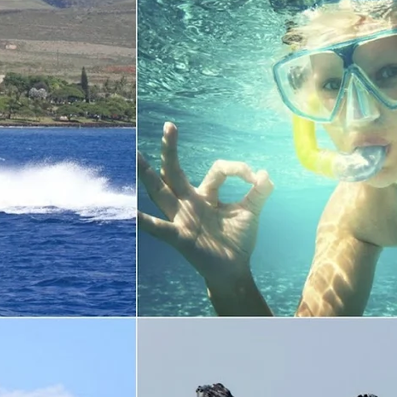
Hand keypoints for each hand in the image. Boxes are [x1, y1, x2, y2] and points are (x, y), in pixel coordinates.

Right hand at [137, 123, 273, 290]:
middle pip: (174, 171)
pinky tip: (132, 214)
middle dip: (171, 150)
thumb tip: (265, 173)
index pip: (217, 170)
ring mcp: (181, 218)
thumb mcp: (250, 212)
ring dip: (148, 175)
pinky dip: (145, 222)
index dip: (237, 169)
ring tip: (136, 157)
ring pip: (161, 192)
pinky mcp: (179, 237)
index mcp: (206, 195)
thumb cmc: (237, 242)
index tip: (254, 177)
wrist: (234, 270)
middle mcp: (189, 202)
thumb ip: (259, 192)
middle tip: (168, 126)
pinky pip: (159, 228)